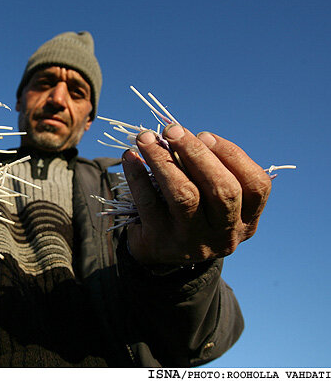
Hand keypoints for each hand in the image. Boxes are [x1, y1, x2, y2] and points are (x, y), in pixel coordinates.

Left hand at [122, 124, 271, 264]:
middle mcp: (225, 234)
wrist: (159, 254)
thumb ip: (206, 170)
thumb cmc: (189, 213)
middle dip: (197, 154)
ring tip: (146, 138)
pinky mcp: (161, 243)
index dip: (231, 155)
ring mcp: (193, 242)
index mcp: (246, 220)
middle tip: (172, 130)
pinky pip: (149, 204)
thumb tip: (179, 134)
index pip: (256, 185)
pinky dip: (138, 176)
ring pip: (185, 195)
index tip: (204, 135)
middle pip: (223, 190)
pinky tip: (129, 157)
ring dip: (164, 160)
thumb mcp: (208, 198)